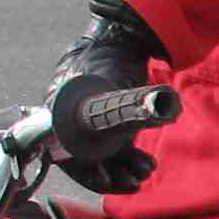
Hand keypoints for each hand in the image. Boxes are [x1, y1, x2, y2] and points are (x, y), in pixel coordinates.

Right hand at [46, 0, 167, 197]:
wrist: (122, 36)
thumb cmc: (113, 56)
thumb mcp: (116, 84)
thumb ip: (130, 105)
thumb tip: (159, 115)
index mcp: (60, 112)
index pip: (67, 155)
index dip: (89, 173)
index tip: (111, 180)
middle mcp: (67, 120)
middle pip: (85, 159)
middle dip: (111, 173)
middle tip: (135, 181)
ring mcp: (85, 120)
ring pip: (100, 154)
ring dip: (122, 166)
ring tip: (146, 170)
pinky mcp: (101, 120)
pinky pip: (109, 145)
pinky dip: (126, 156)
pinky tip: (146, 163)